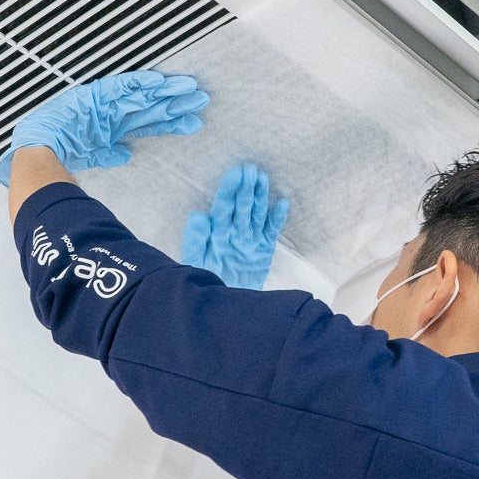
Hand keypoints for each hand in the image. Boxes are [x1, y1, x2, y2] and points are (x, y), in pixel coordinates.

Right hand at [0, 71, 209, 182]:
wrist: (37, 151)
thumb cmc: (57, 154)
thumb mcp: (89, 155)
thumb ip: (107, 154)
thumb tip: (124, 155)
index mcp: (111, 126)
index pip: (147, 123)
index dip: (169, 121)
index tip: (192, 120)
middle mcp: (111, 112)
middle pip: (150, 107)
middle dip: (176, 103)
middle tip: (202, 99)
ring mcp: (104, 103)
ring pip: (141, 95)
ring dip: (165, 92)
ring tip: (190, 89)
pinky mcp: (94, 95)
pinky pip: (120, 87)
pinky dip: (138, 84)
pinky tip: (157, 82)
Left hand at [180, 164, 288, 289]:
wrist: (225, 308)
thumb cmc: (206, 284)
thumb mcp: (195, 264)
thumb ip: (195, 240)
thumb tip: (198, 215)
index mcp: (217, 233)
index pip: (223, 207)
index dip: (229, 190)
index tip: (236, 174)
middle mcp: (234, 232)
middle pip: (241, 206)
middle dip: (246, 188)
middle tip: (251, 170)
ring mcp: (250, 240)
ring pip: (256, 214)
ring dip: (260, 196)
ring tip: (263, 178)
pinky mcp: (263, 250)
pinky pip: (272, 231)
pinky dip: (277, 218)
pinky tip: (282, 203)